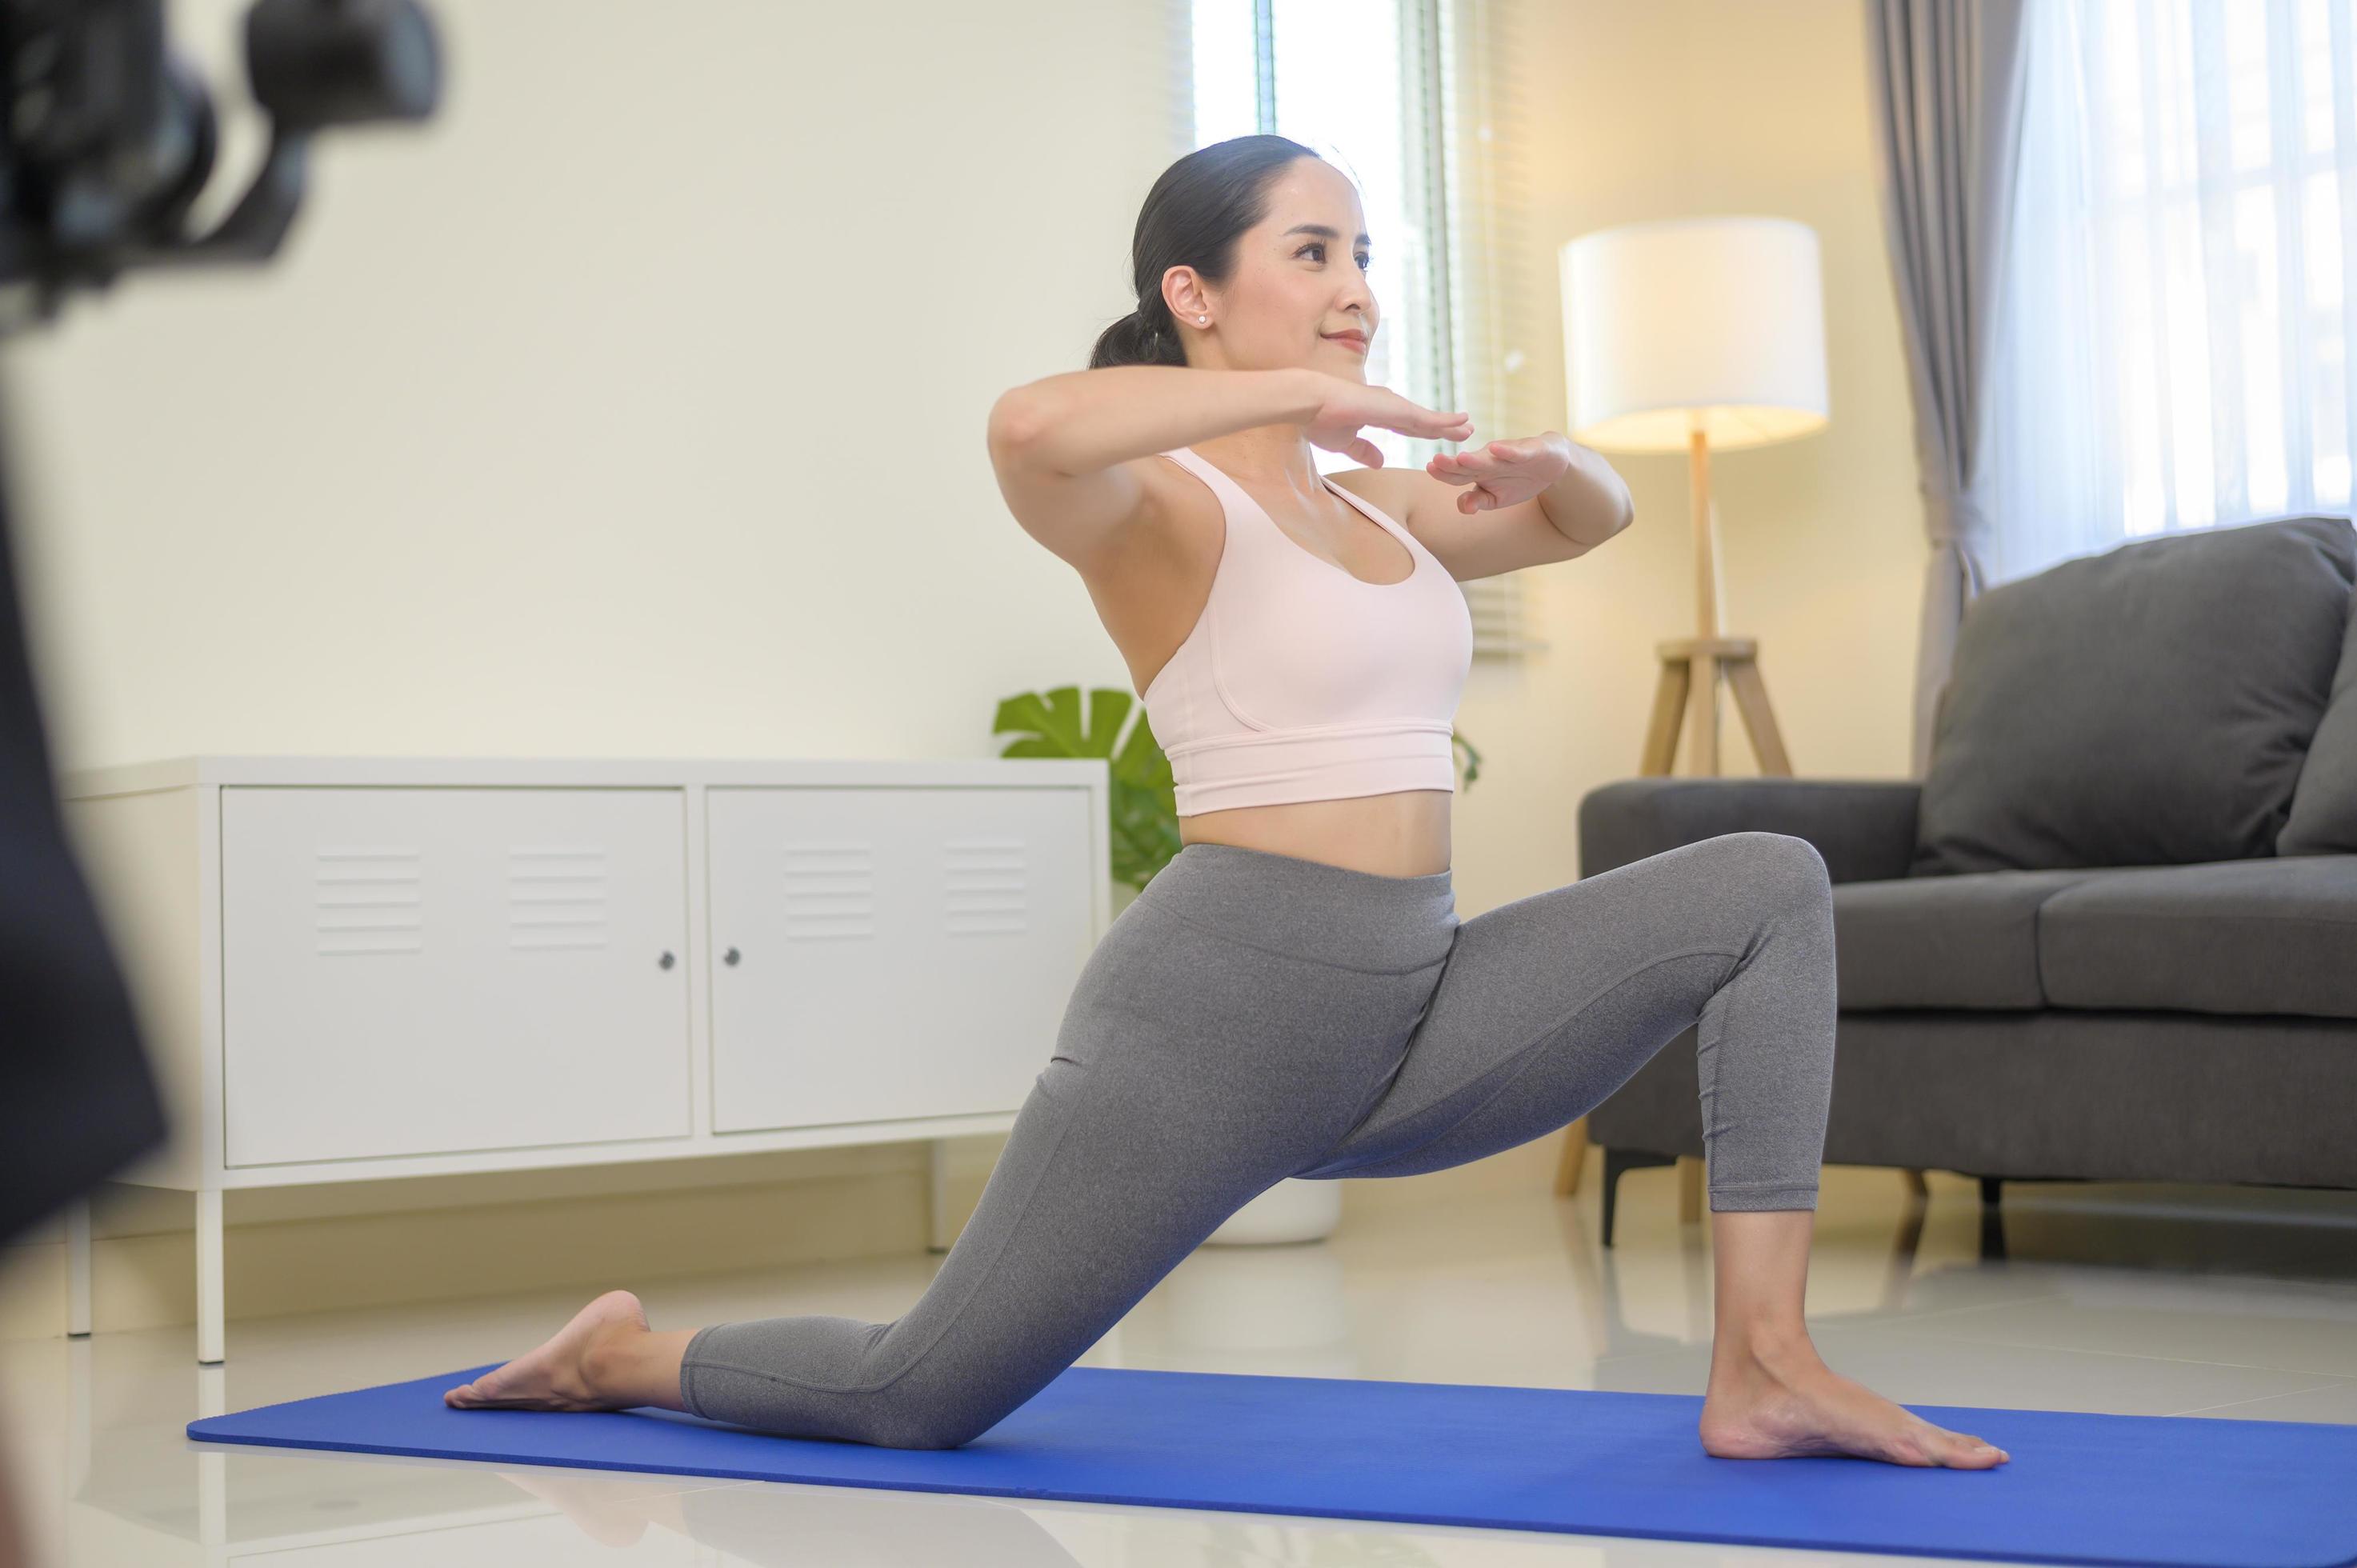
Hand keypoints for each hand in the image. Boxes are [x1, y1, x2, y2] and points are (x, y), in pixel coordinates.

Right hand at [1300, 373, 1473, 465]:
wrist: (1311, 403)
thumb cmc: (1320, 420)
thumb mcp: (1346, 442)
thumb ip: (1364, 450)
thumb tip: (1381, 462)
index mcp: (1376, 413)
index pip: (1406, 426)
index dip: (1424, 432)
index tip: (1438, 435)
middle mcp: (1389, 406)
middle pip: (1423, 422)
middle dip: (1443, 427)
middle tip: (1464, 430)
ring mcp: (1395, 406)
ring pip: (1429, 420)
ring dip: (1450, 424)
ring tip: (1469, 428)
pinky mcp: (1397, 409)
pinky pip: (1428, 419)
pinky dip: (1446, 421)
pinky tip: (1462, 422)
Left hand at [1425, 434, 1571, 513]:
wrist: (1551, 464)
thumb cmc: (1518, 480)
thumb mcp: (1497, 498)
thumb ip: (1479, 501)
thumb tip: (1465, 508)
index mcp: (1479, 473)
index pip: (1457, 475)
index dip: (1443, 473)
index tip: (1430, 469)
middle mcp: (1489, 461)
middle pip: (1468, 464)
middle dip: (1452, 464)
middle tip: (1435, 461)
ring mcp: (1507, 455)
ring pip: (1489, 458)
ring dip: (1476, 459)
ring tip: (1461, 458)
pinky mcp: (1527, 451)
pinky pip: (1515, 452)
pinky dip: (1506, 452)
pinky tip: (1496, 449)